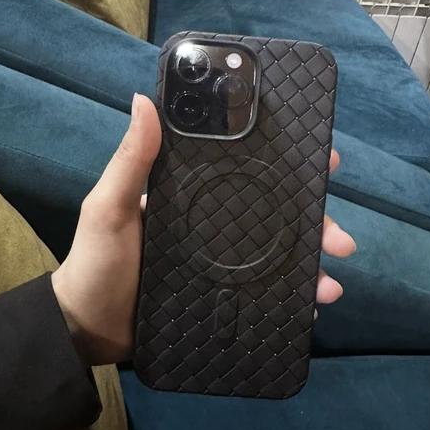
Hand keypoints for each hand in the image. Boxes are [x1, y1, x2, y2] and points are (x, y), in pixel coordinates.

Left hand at [52, 95, 354, 365]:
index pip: (248, 168)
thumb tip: (143, 100)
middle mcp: (215, 222)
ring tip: (330, 286)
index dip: (291, 162)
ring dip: (314, 265)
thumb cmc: (96, 263)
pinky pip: (268, 291)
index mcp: (194, 193)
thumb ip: (130, 159)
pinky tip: (312, 306)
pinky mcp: (224, 295)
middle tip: (340, 238)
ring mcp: (223, 262)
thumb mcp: (108, 207)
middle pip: (279, 213)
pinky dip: (295, 296)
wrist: (88, 330)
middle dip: (318, 221)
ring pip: (282, 254)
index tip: (325, 157)